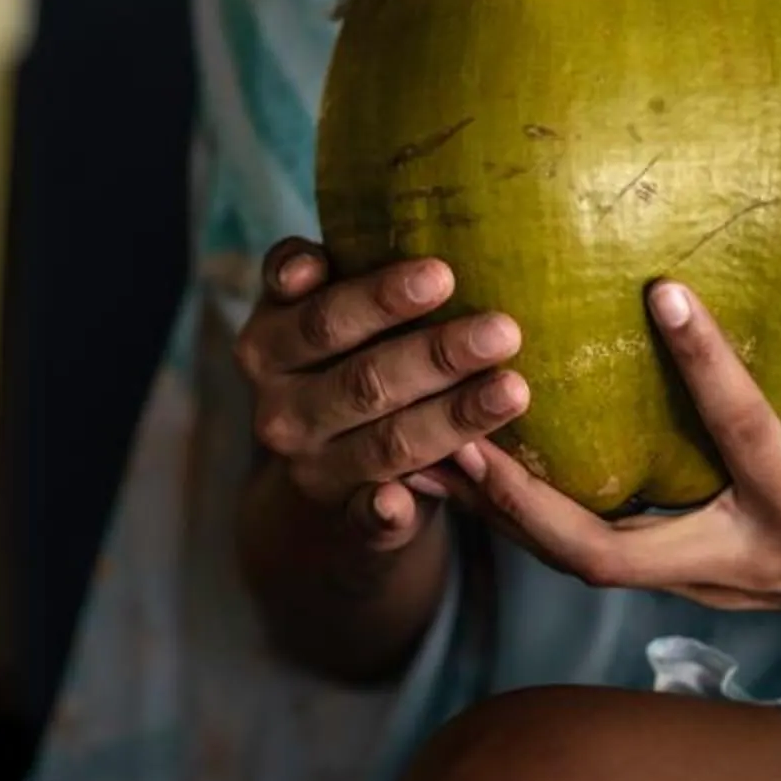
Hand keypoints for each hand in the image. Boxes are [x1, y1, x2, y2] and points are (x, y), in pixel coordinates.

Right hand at [237, 240, 528, 554]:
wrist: (326, 468)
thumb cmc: (344, 356)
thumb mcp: (321, 310)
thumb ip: (325, 271)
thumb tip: (333, 258)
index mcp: (266, 345)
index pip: (322, 318)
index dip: (379, 299)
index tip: (443, 274)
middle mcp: (278, 411)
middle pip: (363, 379)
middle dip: (436, 354)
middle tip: (503, 329)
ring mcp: (312, 470)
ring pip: (387, 443)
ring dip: (452, 418)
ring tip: (514, 390)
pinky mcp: (347, 522)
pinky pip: (370, 520)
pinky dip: (387, 512)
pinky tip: (411, 502)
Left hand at [448, 195, 780, 635]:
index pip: (743, 430)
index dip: (706, 363)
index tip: (662, 288)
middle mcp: (736, 557)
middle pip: (609, 554)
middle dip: (529, 501)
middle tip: (463, 424)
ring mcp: (696, 582)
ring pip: (577, 563)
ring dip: (501, 512)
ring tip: (427, 447)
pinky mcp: (670, 584)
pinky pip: (583, 556)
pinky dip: (522, 521)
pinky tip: (457, 472)